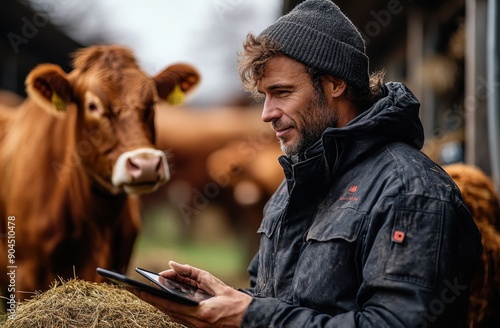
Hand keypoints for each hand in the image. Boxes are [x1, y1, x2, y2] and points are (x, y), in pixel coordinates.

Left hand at [129, 261, 252, 327]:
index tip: (135, 288)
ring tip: (143, 290)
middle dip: (148, 297)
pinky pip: (178, 315)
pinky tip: (162, 297)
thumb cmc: (236, 303)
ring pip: (170, 312)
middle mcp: (194, 323)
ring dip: (157, 301)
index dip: (150, 296)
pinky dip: (169, 305)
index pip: (168, 303)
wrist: (251, 321)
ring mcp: (195, 327)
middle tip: (131, 287)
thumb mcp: (217, 284)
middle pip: (165, 308)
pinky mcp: (196, 326)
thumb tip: (174, 264)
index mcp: (201, 312)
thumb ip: (195, 273)